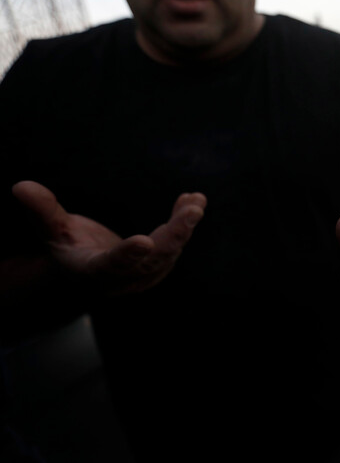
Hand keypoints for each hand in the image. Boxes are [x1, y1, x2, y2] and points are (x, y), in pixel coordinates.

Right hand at [11, 181, 206, 295]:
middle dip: (175, 234)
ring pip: (171, 251)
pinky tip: (193, 199)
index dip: (127, 256)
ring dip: (186, 225)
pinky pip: (177, 242)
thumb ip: (42, 210)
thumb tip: (20, 186)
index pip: (112, 265)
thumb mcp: (52, 231)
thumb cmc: (68, 249)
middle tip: (193, 212)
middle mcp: (125, 277)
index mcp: (94, 271)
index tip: (143, 242)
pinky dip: (185, 221)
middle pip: (153, 259)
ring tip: (196, 201)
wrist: (88, 274)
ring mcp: (146, 274)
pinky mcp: (161, 265)